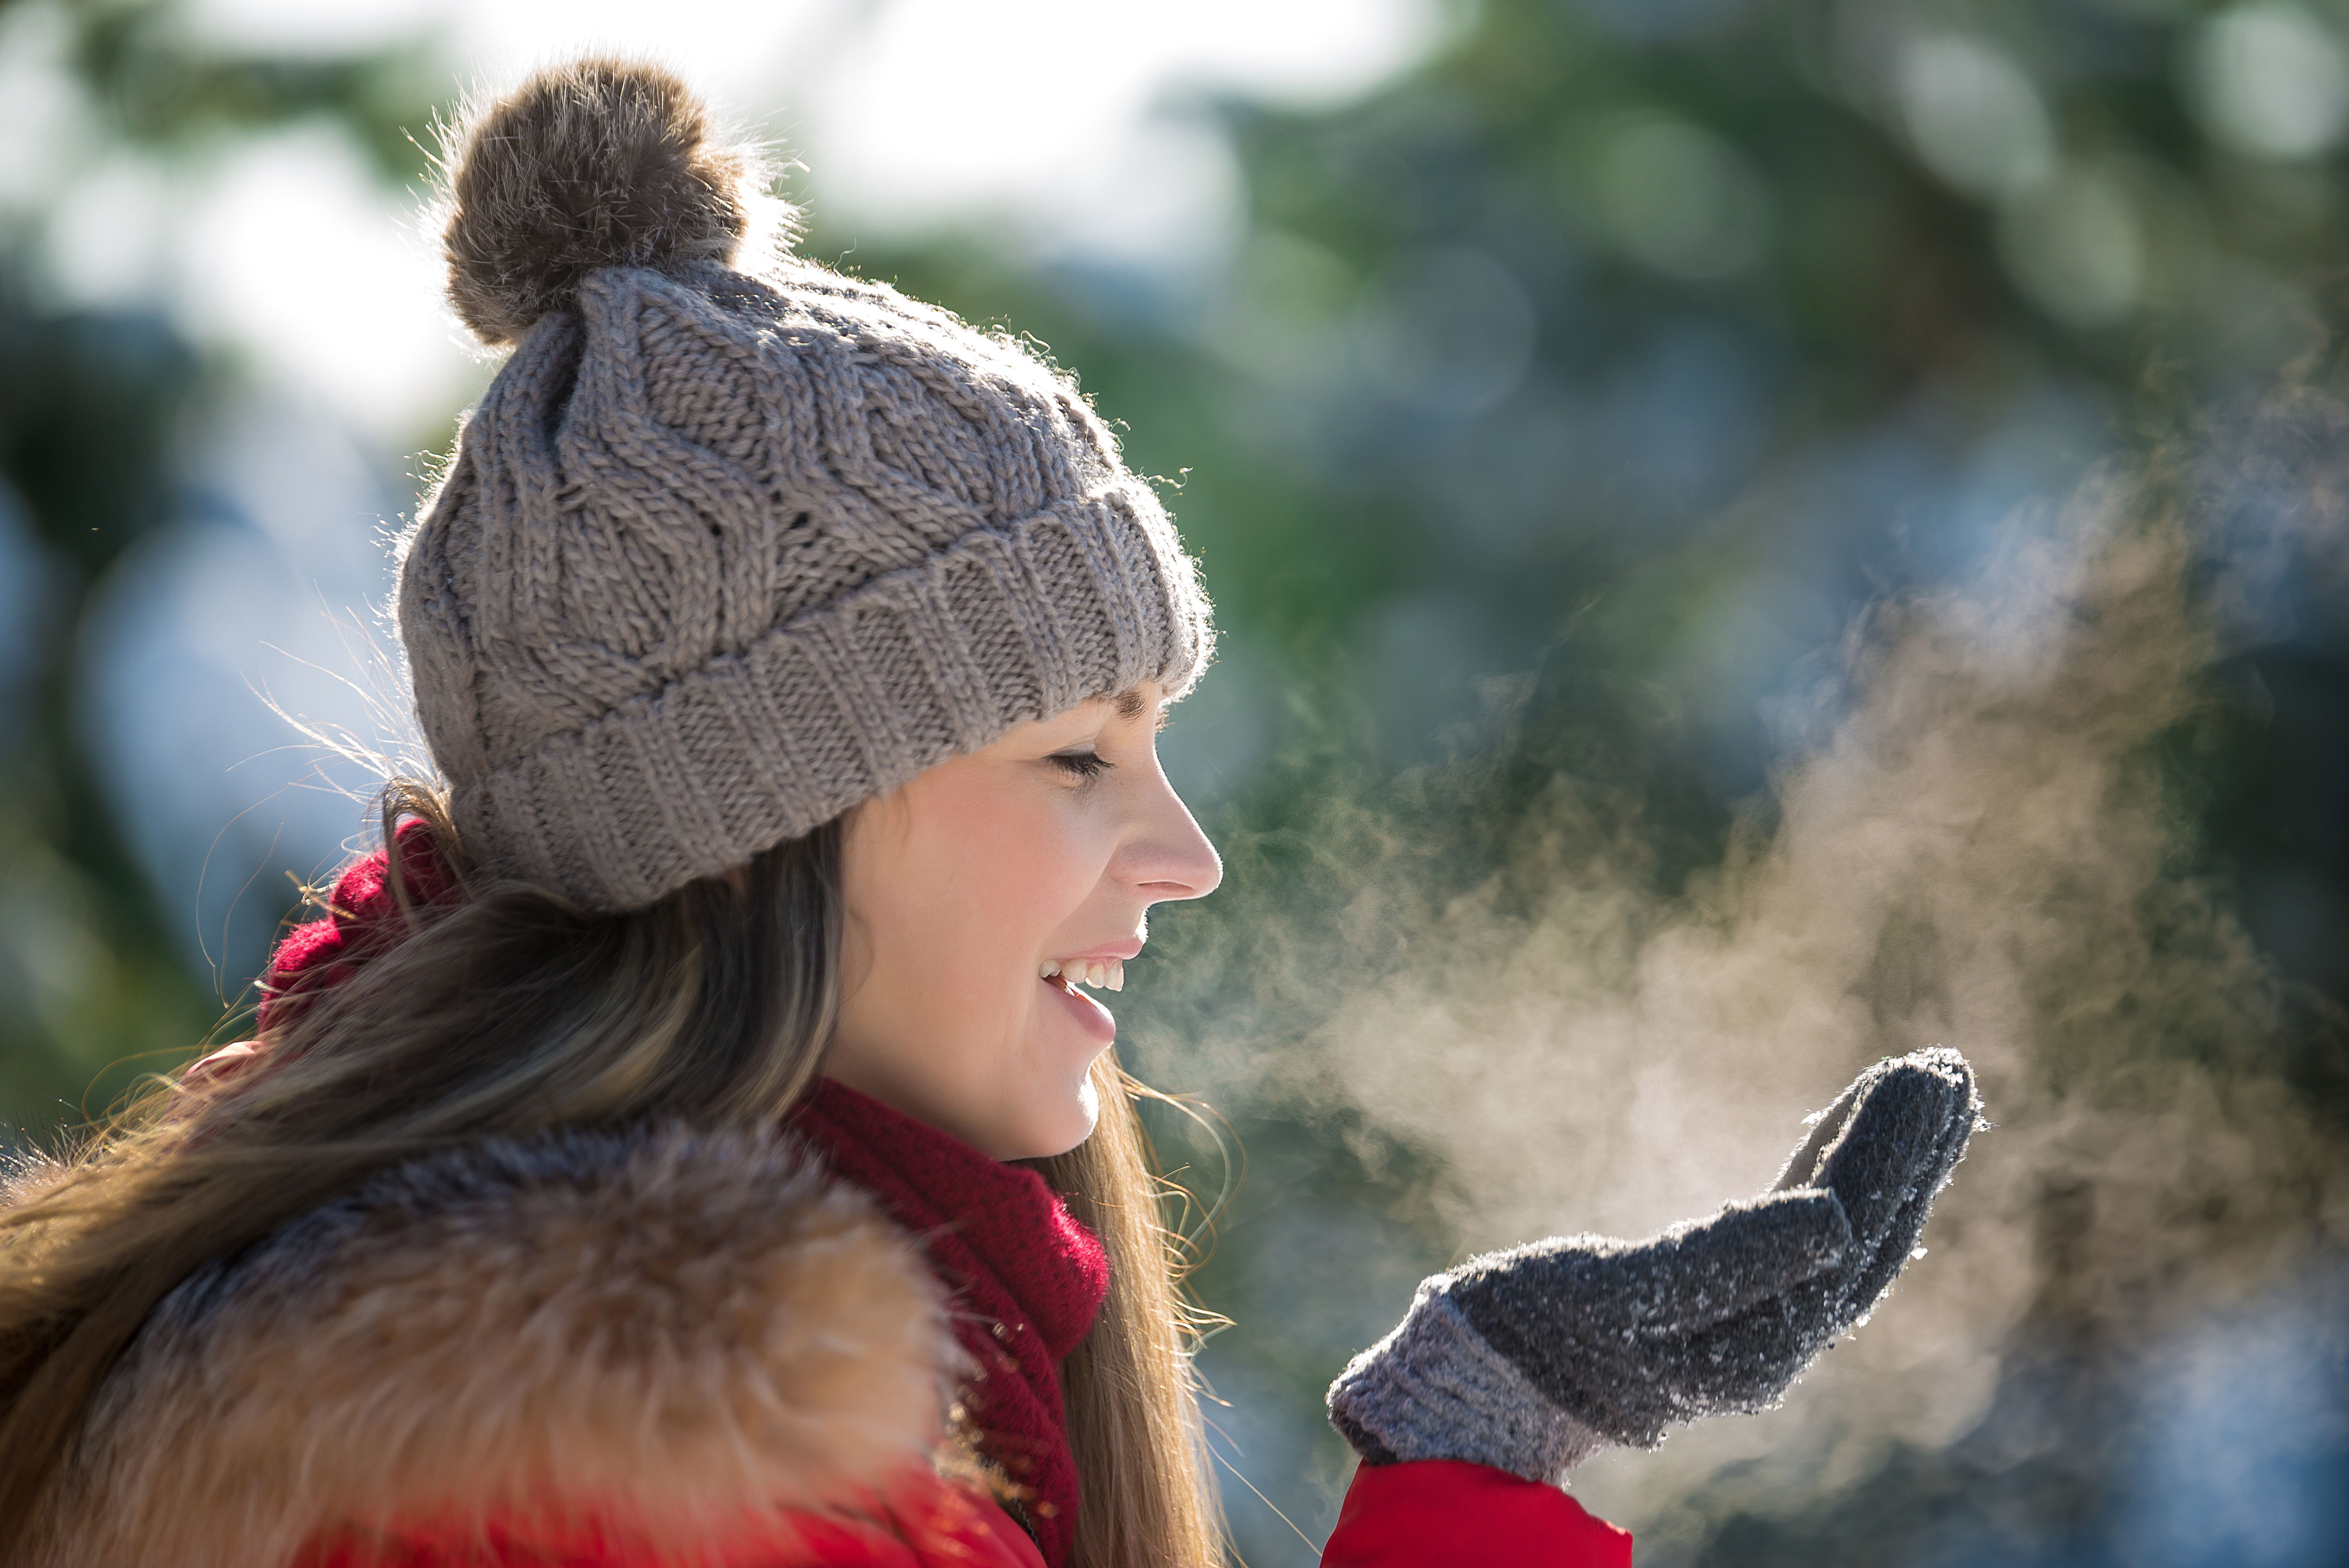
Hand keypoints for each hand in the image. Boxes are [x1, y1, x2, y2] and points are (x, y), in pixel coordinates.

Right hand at [1326, 1047, 1979, 1481]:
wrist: (1486, 1384)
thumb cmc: (1538, 1330)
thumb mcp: (1620, 1294)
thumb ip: (1728, 1262)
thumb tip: (1835, 1224)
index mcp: (1757, 1342)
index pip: (1846, 1227)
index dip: (1888, 1147)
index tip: (1921, 1069)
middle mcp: (1773, 1344)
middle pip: (1865, 1234)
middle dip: (1909, 1150)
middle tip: (1946, 1065)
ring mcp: (1752, 1328)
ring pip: (1844, 1235)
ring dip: (1885, 1162)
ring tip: (1921, 1089)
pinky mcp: (1722, 1306)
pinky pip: (1802, 1237)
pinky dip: (1832, 1179)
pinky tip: (1842, 1145)